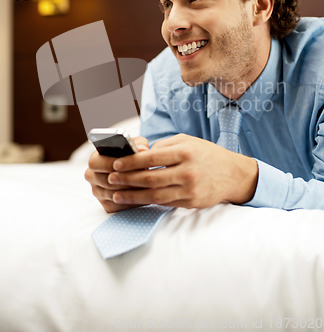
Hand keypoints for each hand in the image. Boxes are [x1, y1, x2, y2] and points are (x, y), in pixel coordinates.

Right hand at [84, 136, 148, 212]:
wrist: (134, 169)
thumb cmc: (132, 154)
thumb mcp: (135, 145)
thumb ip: (138, 144)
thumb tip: (142, 149)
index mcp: (95, 160)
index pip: (96, 163)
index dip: (111, 164)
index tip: (126, 164)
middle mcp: (92, 177)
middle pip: (106, 181)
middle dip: (124, 179)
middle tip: (141, 177)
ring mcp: (98, 192)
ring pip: (113, 194)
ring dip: (129, 191)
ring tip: (145, 186)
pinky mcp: (106, 205)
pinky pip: (118, 206)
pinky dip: (131, 202)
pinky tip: (142, 196)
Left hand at [101, 134, 257, 208]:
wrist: (234, 175)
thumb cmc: (207, 154)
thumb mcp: (188, 141)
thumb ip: (164, 146)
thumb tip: (140, 154)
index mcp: (185, 152)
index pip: (151, 158)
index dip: (131, 162)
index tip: (116, 164)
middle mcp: (187, 171)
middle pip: (150, 178)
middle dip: (127, 179)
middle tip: (111, 179)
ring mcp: (189, 190)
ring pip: (155, 195)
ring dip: (133, 195)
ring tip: (117, 194)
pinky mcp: (191, 203)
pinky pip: (165, 203)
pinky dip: (148, 202)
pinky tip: (137, 199)